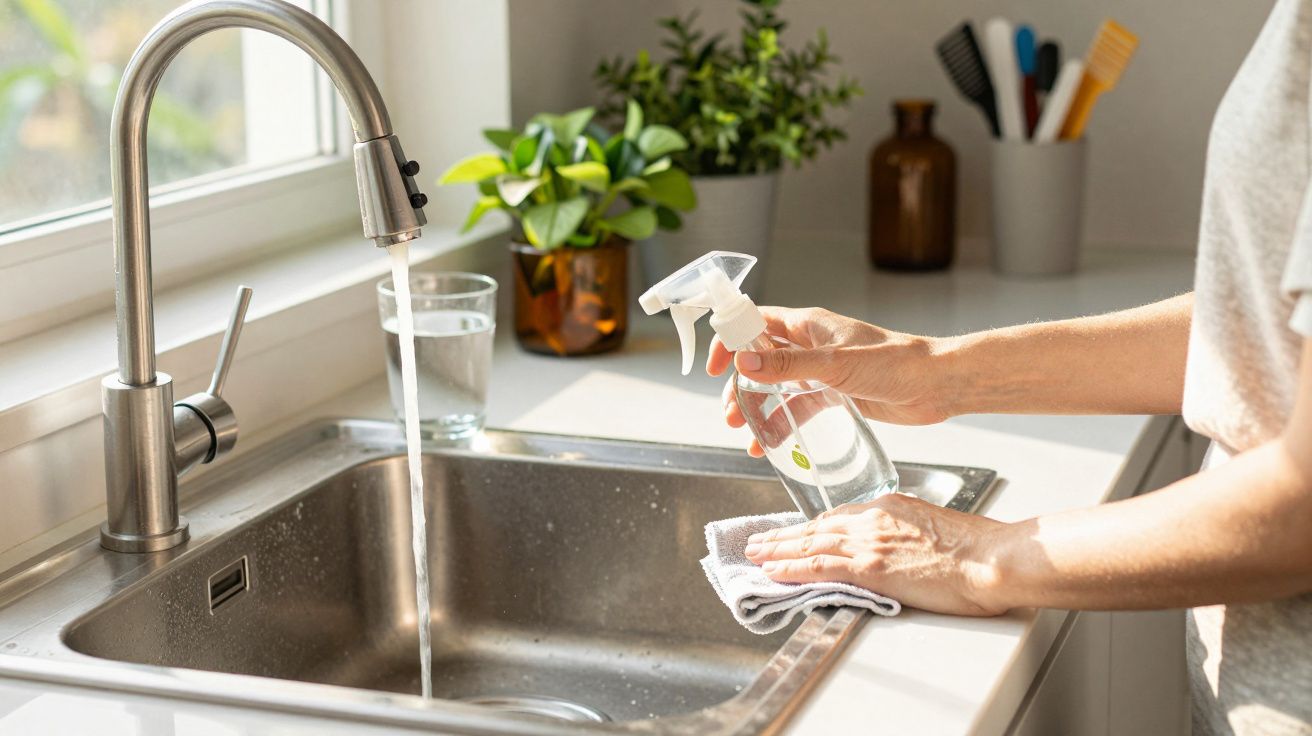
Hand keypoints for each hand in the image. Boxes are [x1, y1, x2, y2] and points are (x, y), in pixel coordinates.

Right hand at [706, 307, 953, 456]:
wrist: (936, 385)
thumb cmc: (895, 363)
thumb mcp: (835, 365)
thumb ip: (788, 367)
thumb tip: (742, 363)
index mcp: (808, 324)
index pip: (755, 322)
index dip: (729, 339)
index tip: (714, 366)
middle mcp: (811, 345)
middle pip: (759, 359)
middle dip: (740, 385)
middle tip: (731, 413)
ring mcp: (822, 370)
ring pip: (775, 387)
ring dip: (756, 408)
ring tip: (746, 434)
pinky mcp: (834, 394)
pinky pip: (797, 407)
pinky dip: (781, 423)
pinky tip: (770, 445)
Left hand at [744, 493, 1008, 615]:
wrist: (994, 558)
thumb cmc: (978, 549)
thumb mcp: (935, 528)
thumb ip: (907, 532)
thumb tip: (896, 548)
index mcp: (890, 506)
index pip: (839, 515)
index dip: (812, 526)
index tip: (796, 532)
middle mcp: (873, 518)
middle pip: (817, 526)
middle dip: (785, 535)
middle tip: (759, 540)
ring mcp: (869, 541)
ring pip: (810, 543)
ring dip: (777, 550)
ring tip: (755, 554)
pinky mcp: (870, 566)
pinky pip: (819, 565)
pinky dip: (791, 567)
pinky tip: (772, 570)